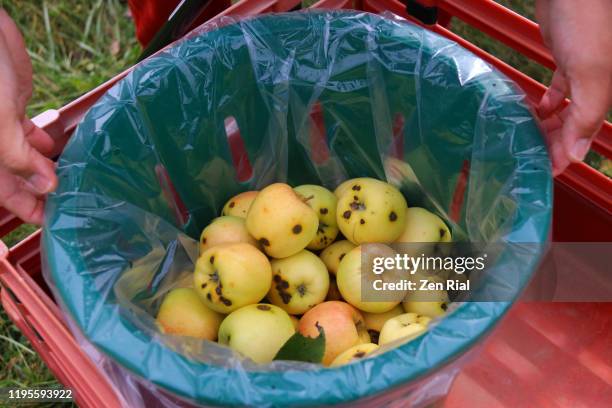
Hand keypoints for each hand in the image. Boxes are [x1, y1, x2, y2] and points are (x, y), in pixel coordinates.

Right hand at [0, 9, 56, 224]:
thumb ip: (17, 155)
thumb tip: (45, 185)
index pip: (0, 191)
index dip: (22, 208)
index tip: (49, 222)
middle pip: (12, 178)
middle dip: (38, 193)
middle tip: (68, 205)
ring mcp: (0, 125)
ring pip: (23, 157)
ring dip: (44, 170)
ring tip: (71, 183)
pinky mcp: (13, 106)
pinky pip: (28, 134)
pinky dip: (43, 144)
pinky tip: (58, 151)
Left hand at [536, 0, 611, 175]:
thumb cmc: (586, 20)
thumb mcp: (591, 71)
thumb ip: (587, 112)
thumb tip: (577, 153)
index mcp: (604, 91)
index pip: (585, 133)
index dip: (566, 154)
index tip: (547, 172)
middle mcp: (596, 83)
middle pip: (575, 124)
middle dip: (555, 143)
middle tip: (532, 158)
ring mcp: (581, 69)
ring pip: (566, 108)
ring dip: (549, 125)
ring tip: (530, 138)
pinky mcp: (566, 55)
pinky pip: (559, 88)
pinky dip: (547, 101)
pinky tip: (536, 109)